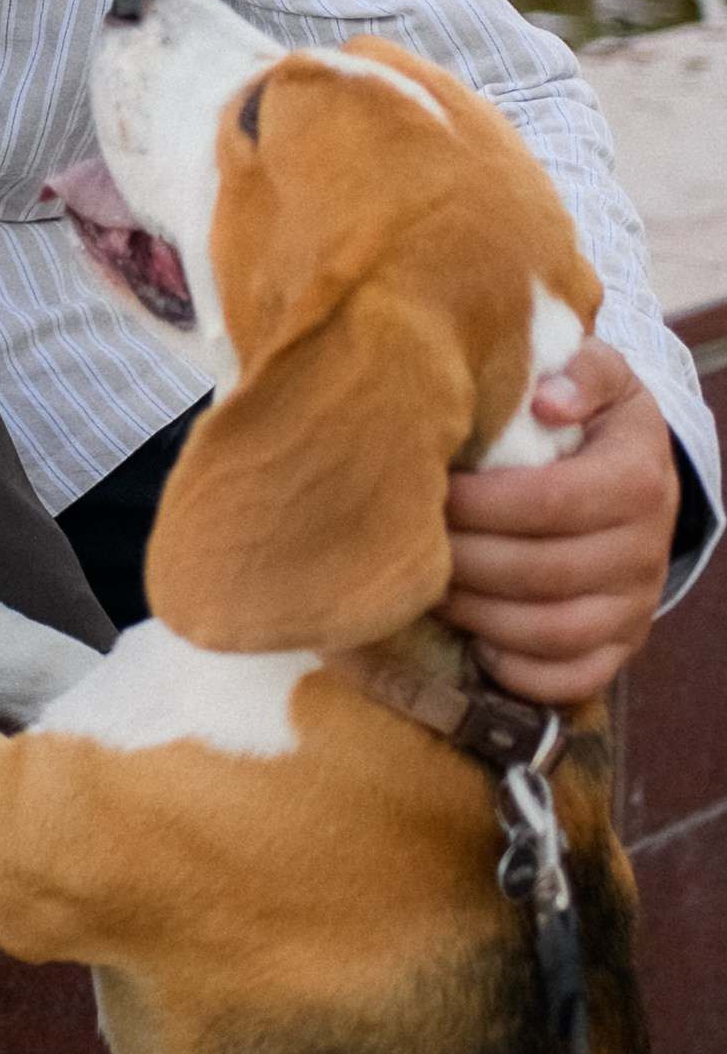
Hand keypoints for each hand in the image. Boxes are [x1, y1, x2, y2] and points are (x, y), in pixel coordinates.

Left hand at [441, 339, 679, 701]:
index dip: (480, 505)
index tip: (431, 491)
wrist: (645, 474)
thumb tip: (547, 400)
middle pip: (542, 572)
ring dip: (479, 615)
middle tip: (409, 543)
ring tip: (427, 587)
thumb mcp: (601, 375)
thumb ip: (581, 373)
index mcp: (636, 480)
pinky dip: (521, 672)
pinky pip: (575, 679)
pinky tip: (475, 643)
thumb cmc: (598, 419)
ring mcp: (635, 608)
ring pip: (553, 633)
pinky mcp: (622, 646)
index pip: (549, 503)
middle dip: (465, 560)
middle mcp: (644, 552)